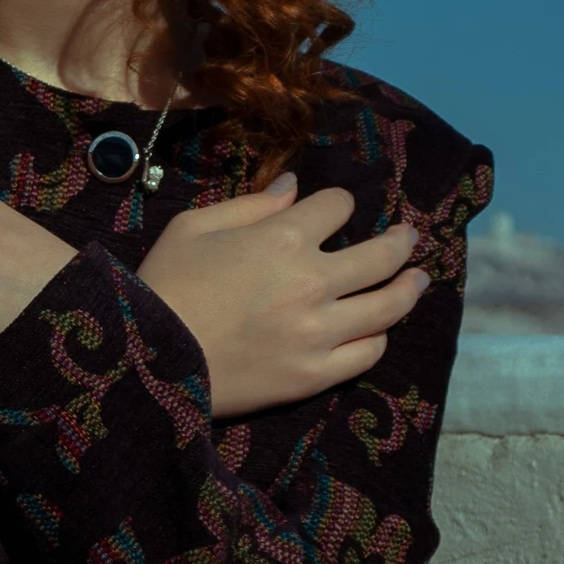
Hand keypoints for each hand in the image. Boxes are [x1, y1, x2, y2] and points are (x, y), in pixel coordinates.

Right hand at [136, 174, 429, 417]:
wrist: (146, 360)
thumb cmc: (163, 284)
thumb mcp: (194, 227)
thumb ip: (251, 206)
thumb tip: (293, 188)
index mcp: (283, 237)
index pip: (337, 208)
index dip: (339, 204)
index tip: (336, 210)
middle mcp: (313, 281)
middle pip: (381, 255)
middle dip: (400, 241)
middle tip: (409, 237)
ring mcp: (318, 332)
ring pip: (387, 306)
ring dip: (409, 288)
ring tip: (417, 280)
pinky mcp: (313, 375)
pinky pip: (366, 354)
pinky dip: (377, 337)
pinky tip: (379, 328)